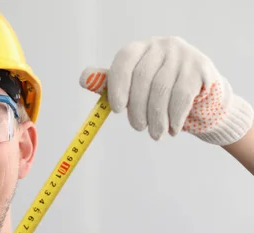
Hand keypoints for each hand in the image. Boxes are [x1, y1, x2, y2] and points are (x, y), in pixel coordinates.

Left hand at [79, 36, 253, 145]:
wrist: (198, 89)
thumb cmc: (156, 88)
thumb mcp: (132, 83)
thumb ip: (109, 82)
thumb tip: (84, 78)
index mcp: (140, 49)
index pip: (124, 60)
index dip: (117, 85)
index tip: (115, 109)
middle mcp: (161, 46)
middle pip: (143, 78)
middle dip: (137, 109)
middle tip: (138, 128)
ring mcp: (183, 55)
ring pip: (162, 90)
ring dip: (156, 118)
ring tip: (155, 134)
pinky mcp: (200, 69)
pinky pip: (182, 97)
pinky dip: (174, 117)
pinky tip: (171, 129)